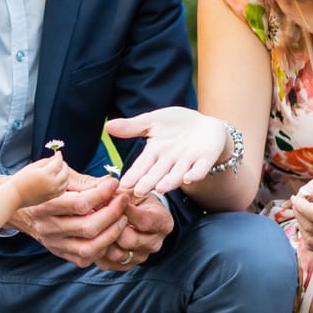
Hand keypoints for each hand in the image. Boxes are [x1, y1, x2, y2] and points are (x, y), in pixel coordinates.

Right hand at [5, 152, 69, 207]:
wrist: (15, 195)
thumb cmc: (21, 180)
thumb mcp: (32, 167)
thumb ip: (45, 161)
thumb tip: (54, 158)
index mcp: (45, 173)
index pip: (58, 162)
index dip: (58, 156)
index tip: (58, 153)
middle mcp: (51, 183)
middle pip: (65, 171)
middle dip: (64, 165)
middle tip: (60, 161)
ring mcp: (53, 191)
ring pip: (66, 181)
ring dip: (65, 174)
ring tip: (60, 170)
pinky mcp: (52, 197)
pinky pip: (63, 189)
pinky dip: (64, 183)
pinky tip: (59, 180)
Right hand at [11, 171, 125, 267]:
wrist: (20, 208)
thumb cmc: (42, 188)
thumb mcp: (57, 177)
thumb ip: (84, 181)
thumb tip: (110, 183)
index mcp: (43, 205)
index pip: (79, 204)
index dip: (102, 193)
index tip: (114, 184)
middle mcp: (47, 228)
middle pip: (88, 228)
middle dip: (112, 213)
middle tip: (122, 200)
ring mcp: (54, 244)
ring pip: (89, 248)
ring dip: (111, 234)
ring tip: (122, 219)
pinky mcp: (60, 253)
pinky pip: (85, 258)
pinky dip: (102, 247)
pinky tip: (109, 233)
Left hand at [95, 189, 173, 272]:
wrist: (137, 213)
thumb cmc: (135, 198)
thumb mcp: (133, 190)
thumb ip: (122, 194)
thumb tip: (103, 197)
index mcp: (163, 222)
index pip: (144, 221)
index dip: (124, 210)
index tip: (108, 199)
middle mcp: (155, 242)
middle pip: (130, 240)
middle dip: (110, 226)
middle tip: (94, 214)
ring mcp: (142, 256)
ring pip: (117, 254)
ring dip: (101, 239)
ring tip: (90, 225)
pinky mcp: (126, 265)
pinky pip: (108, 264)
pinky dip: (97, 252)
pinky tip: (91, 238)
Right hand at [106, 107, 232, 195]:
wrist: (205, 126)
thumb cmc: (176, 125)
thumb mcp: (152, 121)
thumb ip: (132, 127)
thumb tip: (107, 126)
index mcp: (155, 153)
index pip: (141, 166)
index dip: (133, 175)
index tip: (122, 184)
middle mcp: (169, 161)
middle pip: (157, 174)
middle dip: (148, 182)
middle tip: (138, 191)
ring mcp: (187, 162)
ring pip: (176, 174)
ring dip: (169, 181)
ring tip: (160, 188)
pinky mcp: (205, 159)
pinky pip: (200, 168)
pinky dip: (195, 173)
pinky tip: (189, 178)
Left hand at [286, 167, 312, 254]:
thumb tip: (304, 192)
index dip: (303, 207)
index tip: (296, 197)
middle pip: (312, 228)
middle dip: (299, 213)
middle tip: (301, 200)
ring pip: (311, 241)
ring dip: (301, 224)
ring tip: (307, 211)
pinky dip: (307, 234)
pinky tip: (311, 221)